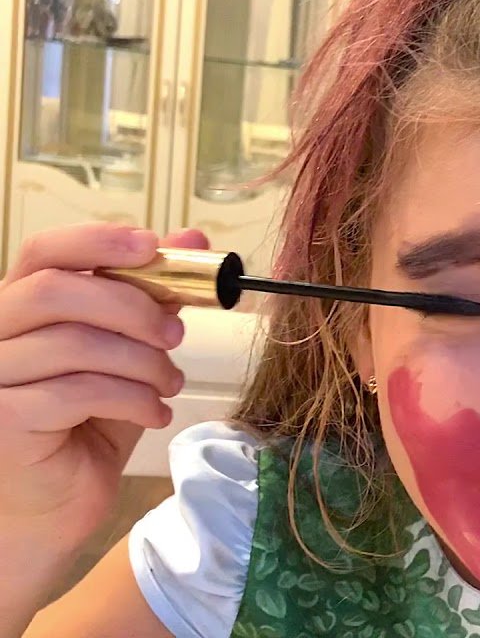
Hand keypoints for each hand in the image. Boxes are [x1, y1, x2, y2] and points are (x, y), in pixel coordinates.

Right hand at [0, 224, 208, 568]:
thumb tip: (191, 240)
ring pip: (75, 343)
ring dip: (143, 363)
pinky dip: (132, 399)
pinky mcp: (3, 419)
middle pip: (58, 291)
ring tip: (169, 384)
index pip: (44, 252)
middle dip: (133, 307)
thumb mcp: (126, 351)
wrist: (55, 508)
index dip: (100, 241)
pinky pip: (78, 391)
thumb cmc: (86, 425)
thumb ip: (150, 297)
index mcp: (17, 306)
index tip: (155, 247)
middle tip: (176, 334)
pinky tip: (154, 414)